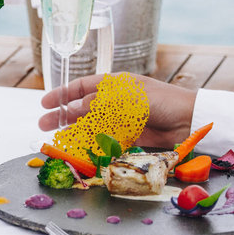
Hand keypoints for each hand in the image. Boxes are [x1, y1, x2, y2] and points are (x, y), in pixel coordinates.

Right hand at [39, 74, 196, 148]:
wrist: (190, 120)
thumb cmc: (162, 101)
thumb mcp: (126, 98)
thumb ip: (97, 104)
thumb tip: (71, 109)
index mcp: (114, 84)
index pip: (81, 87)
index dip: (62, 94)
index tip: (44, 103)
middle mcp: (114, 101)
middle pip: (81, 107)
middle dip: (61, 115)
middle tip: (42, 125)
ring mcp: (120, 119)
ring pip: (90, 125)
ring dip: (73, 132)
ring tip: (56, 140)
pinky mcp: (128, 136)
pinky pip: (104, 140)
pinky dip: (91, 145)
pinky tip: (78, 150)